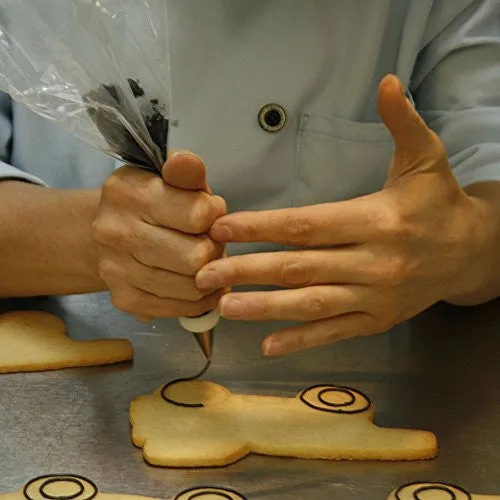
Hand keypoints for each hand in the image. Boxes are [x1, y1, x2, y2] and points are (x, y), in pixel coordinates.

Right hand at [93, 152, 226, 320]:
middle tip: (208, 242)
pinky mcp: (125, 299)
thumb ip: (186, 171)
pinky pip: (180, 308)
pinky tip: (197, 283)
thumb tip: (186, 162)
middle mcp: (117, 233)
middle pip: (196, 257)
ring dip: (209, 276)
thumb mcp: (170, 177)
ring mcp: (117, 270)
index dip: (214, 215)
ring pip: (192, 287)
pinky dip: (198, 299)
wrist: (107, 232)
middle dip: (214, 249)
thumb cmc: (151, 203)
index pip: (199, 215)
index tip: (207, 213)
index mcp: (130, 193)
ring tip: (203, 261)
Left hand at [196, 75, 488, 355]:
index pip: (307, 225)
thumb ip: (403, 122)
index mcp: (376, 220)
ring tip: (224, 307)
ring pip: (312, 304)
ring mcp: (375, 297)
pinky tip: (268, 345)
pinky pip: (335, 332)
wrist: (471, 253)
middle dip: (248, 270)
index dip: (262, 227)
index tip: (222, 229)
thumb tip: (388, 82)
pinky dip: (302, 340)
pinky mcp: (378, 320)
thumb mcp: (426, 158)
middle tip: (205, 273)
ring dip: (265, 308)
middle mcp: (373, 262)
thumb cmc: (439, 204)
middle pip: (300, 267)